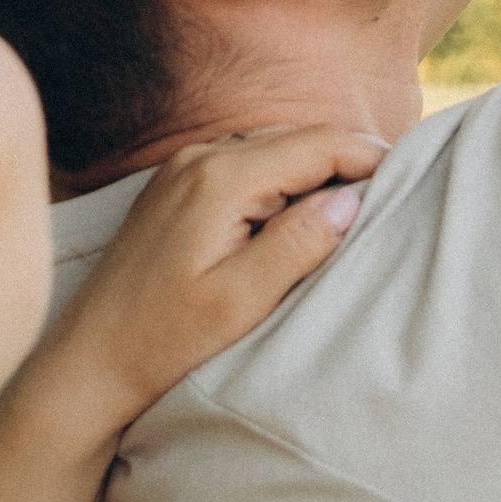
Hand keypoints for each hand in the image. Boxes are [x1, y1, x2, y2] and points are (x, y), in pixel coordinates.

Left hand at [21, 123, 386, 450]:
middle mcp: (200, 158)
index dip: (371, 158)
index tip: (412, 181)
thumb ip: (298, 244)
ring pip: (273, 148)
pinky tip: (300, 216)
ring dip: (316, 169)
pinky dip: (283, 179)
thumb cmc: (162, 341)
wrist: (88, 362)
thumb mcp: (241, 301)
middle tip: (397, 194)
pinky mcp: (175, 187)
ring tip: (358, 208)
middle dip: (349, 160)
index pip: (318, 144)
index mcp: (221, 178)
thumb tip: (351, 198)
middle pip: (298, 138)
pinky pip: (246, 164)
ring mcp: (183, 168)